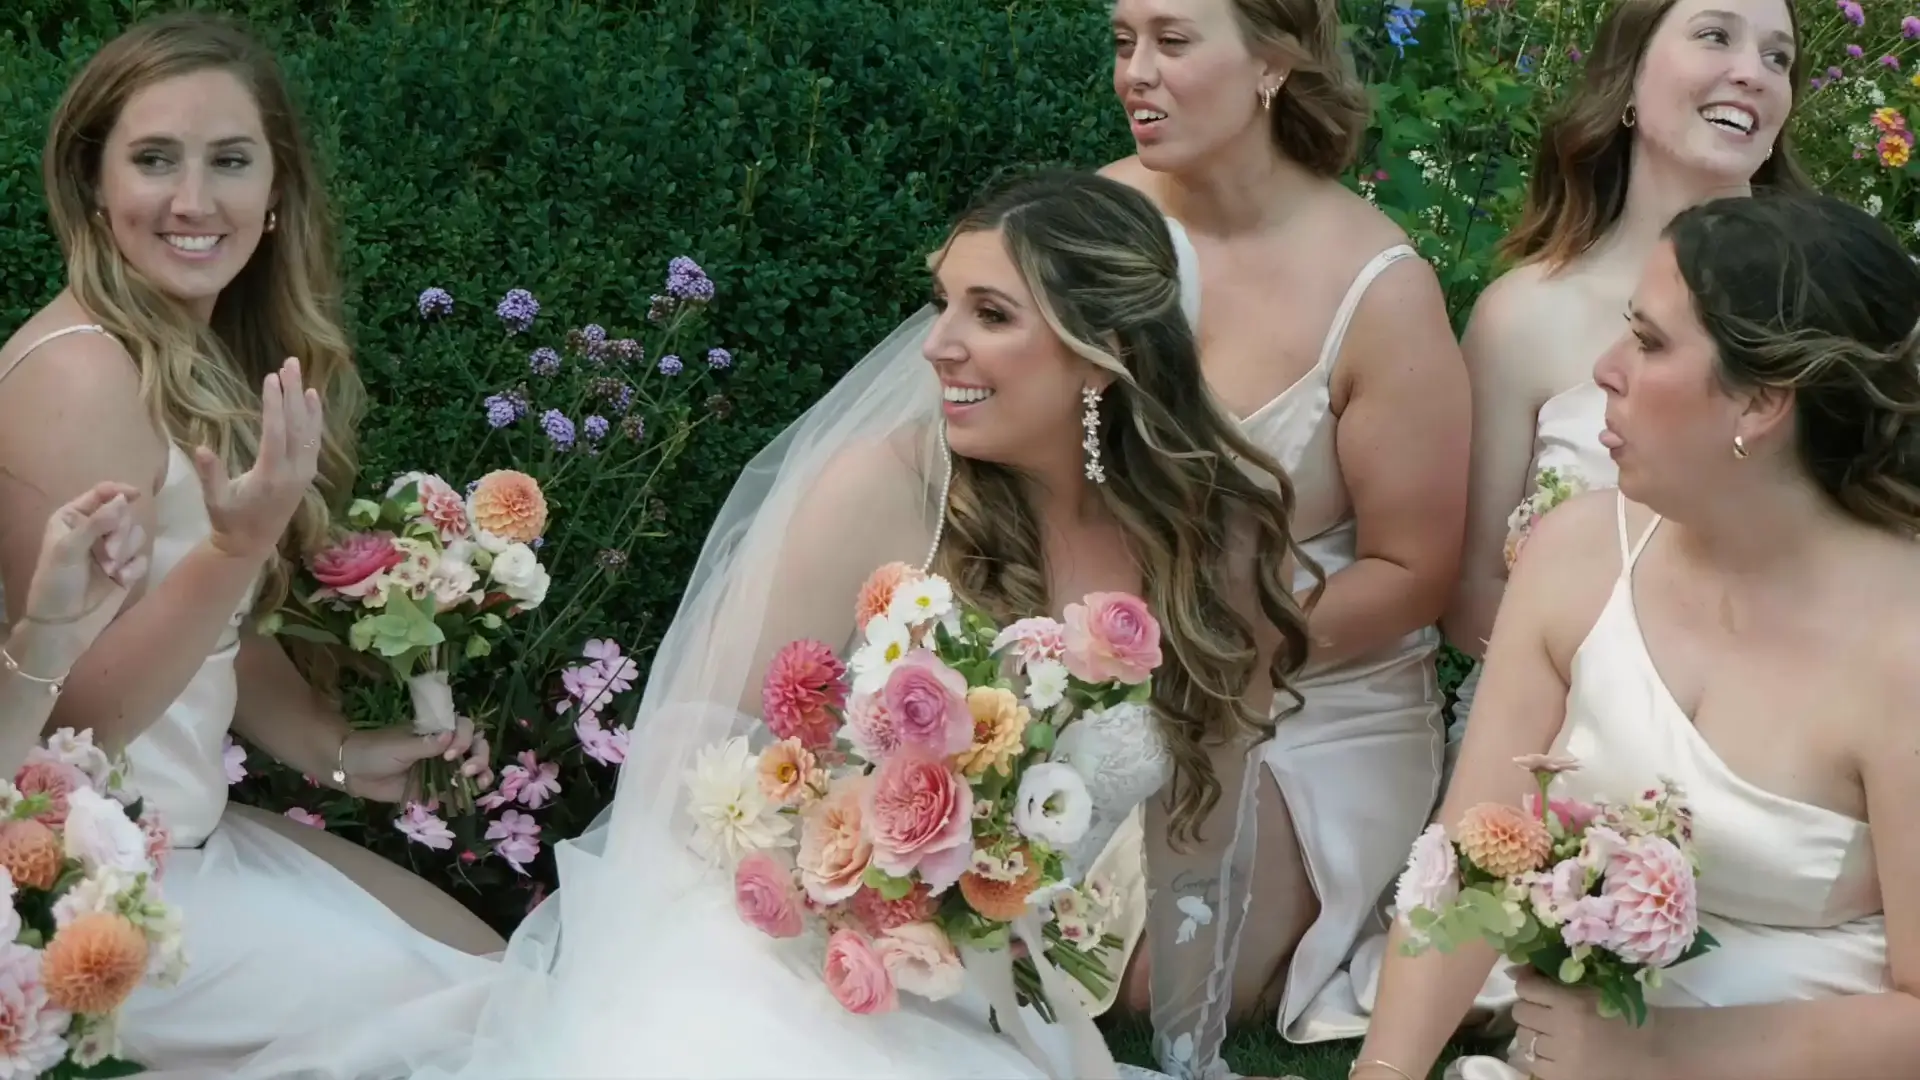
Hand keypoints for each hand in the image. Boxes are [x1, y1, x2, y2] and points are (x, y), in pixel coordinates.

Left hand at [18, 481, 148, 636]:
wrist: (65, 623)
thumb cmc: (57, 582)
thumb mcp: (69, 549)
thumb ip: (96, 523)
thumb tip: (124, 500)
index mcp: (74, 518)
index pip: (101, 494)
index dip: (118, 491)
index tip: (135, 495)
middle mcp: (94, 530)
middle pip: (124, 515)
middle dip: (120, 534)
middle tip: (109, 554)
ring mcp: (112, 549)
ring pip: (136, 535)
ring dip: (126, 552)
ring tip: (111, 570)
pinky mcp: (126, 569)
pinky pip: (142, 558)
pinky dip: (134, 568)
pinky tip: (121, 580)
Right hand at [193, 357, 322, 560]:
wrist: (252, 544)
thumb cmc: (229, 520)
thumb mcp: (214, 500)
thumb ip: (210, 474)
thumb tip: (199, 448)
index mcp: (270, 476)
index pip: (276, 432)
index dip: (274, 404)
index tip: (270, 378)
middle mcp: (293, 472)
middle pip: (296, 425)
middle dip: (292, 392)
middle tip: (289, 363)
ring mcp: (304, 472)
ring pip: (309, 430)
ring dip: (304, 399)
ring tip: (299, 372)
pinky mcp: (307, 473)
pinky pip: (314, 440)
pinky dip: (315, 417)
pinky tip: (312, 397)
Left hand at [340, 716, 485, 802]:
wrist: (352, 771)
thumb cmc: (374, 750)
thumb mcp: (399, 746)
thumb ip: (425, 744)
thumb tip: (449, 736)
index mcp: (436, 731)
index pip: (464, 728)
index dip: (465, 739)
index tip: (449, 754)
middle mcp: (443, 747)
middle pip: (476, 746)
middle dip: (480, 757)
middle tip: (467, 771)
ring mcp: (440, 768)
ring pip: (471, 768)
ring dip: (482, 774)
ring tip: (481, 785)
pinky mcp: (434, 788)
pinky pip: (455, 790)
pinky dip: (465, 795)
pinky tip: (468, 800)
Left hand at [1510, 967, 1654, 1079]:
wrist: (1652, 1049)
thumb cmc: (1622, 1013)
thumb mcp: (1591, 988)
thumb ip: (1555, 980)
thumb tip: (1514, 971)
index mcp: (1571, 1002)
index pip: (1526, 988)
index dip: (1528, 985)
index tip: (1534, 986)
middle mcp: (1562, 1029)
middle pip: (1520, 1013)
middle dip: (1530, 1009)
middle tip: (1544, 1011)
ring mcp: (1562, 1056)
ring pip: (1524, 1039)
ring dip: (1533, 1032)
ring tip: (1550, 1033)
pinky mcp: (1565, 1077)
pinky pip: (1532, 1064)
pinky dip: (1537, 1056)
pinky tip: (1552, 1052)